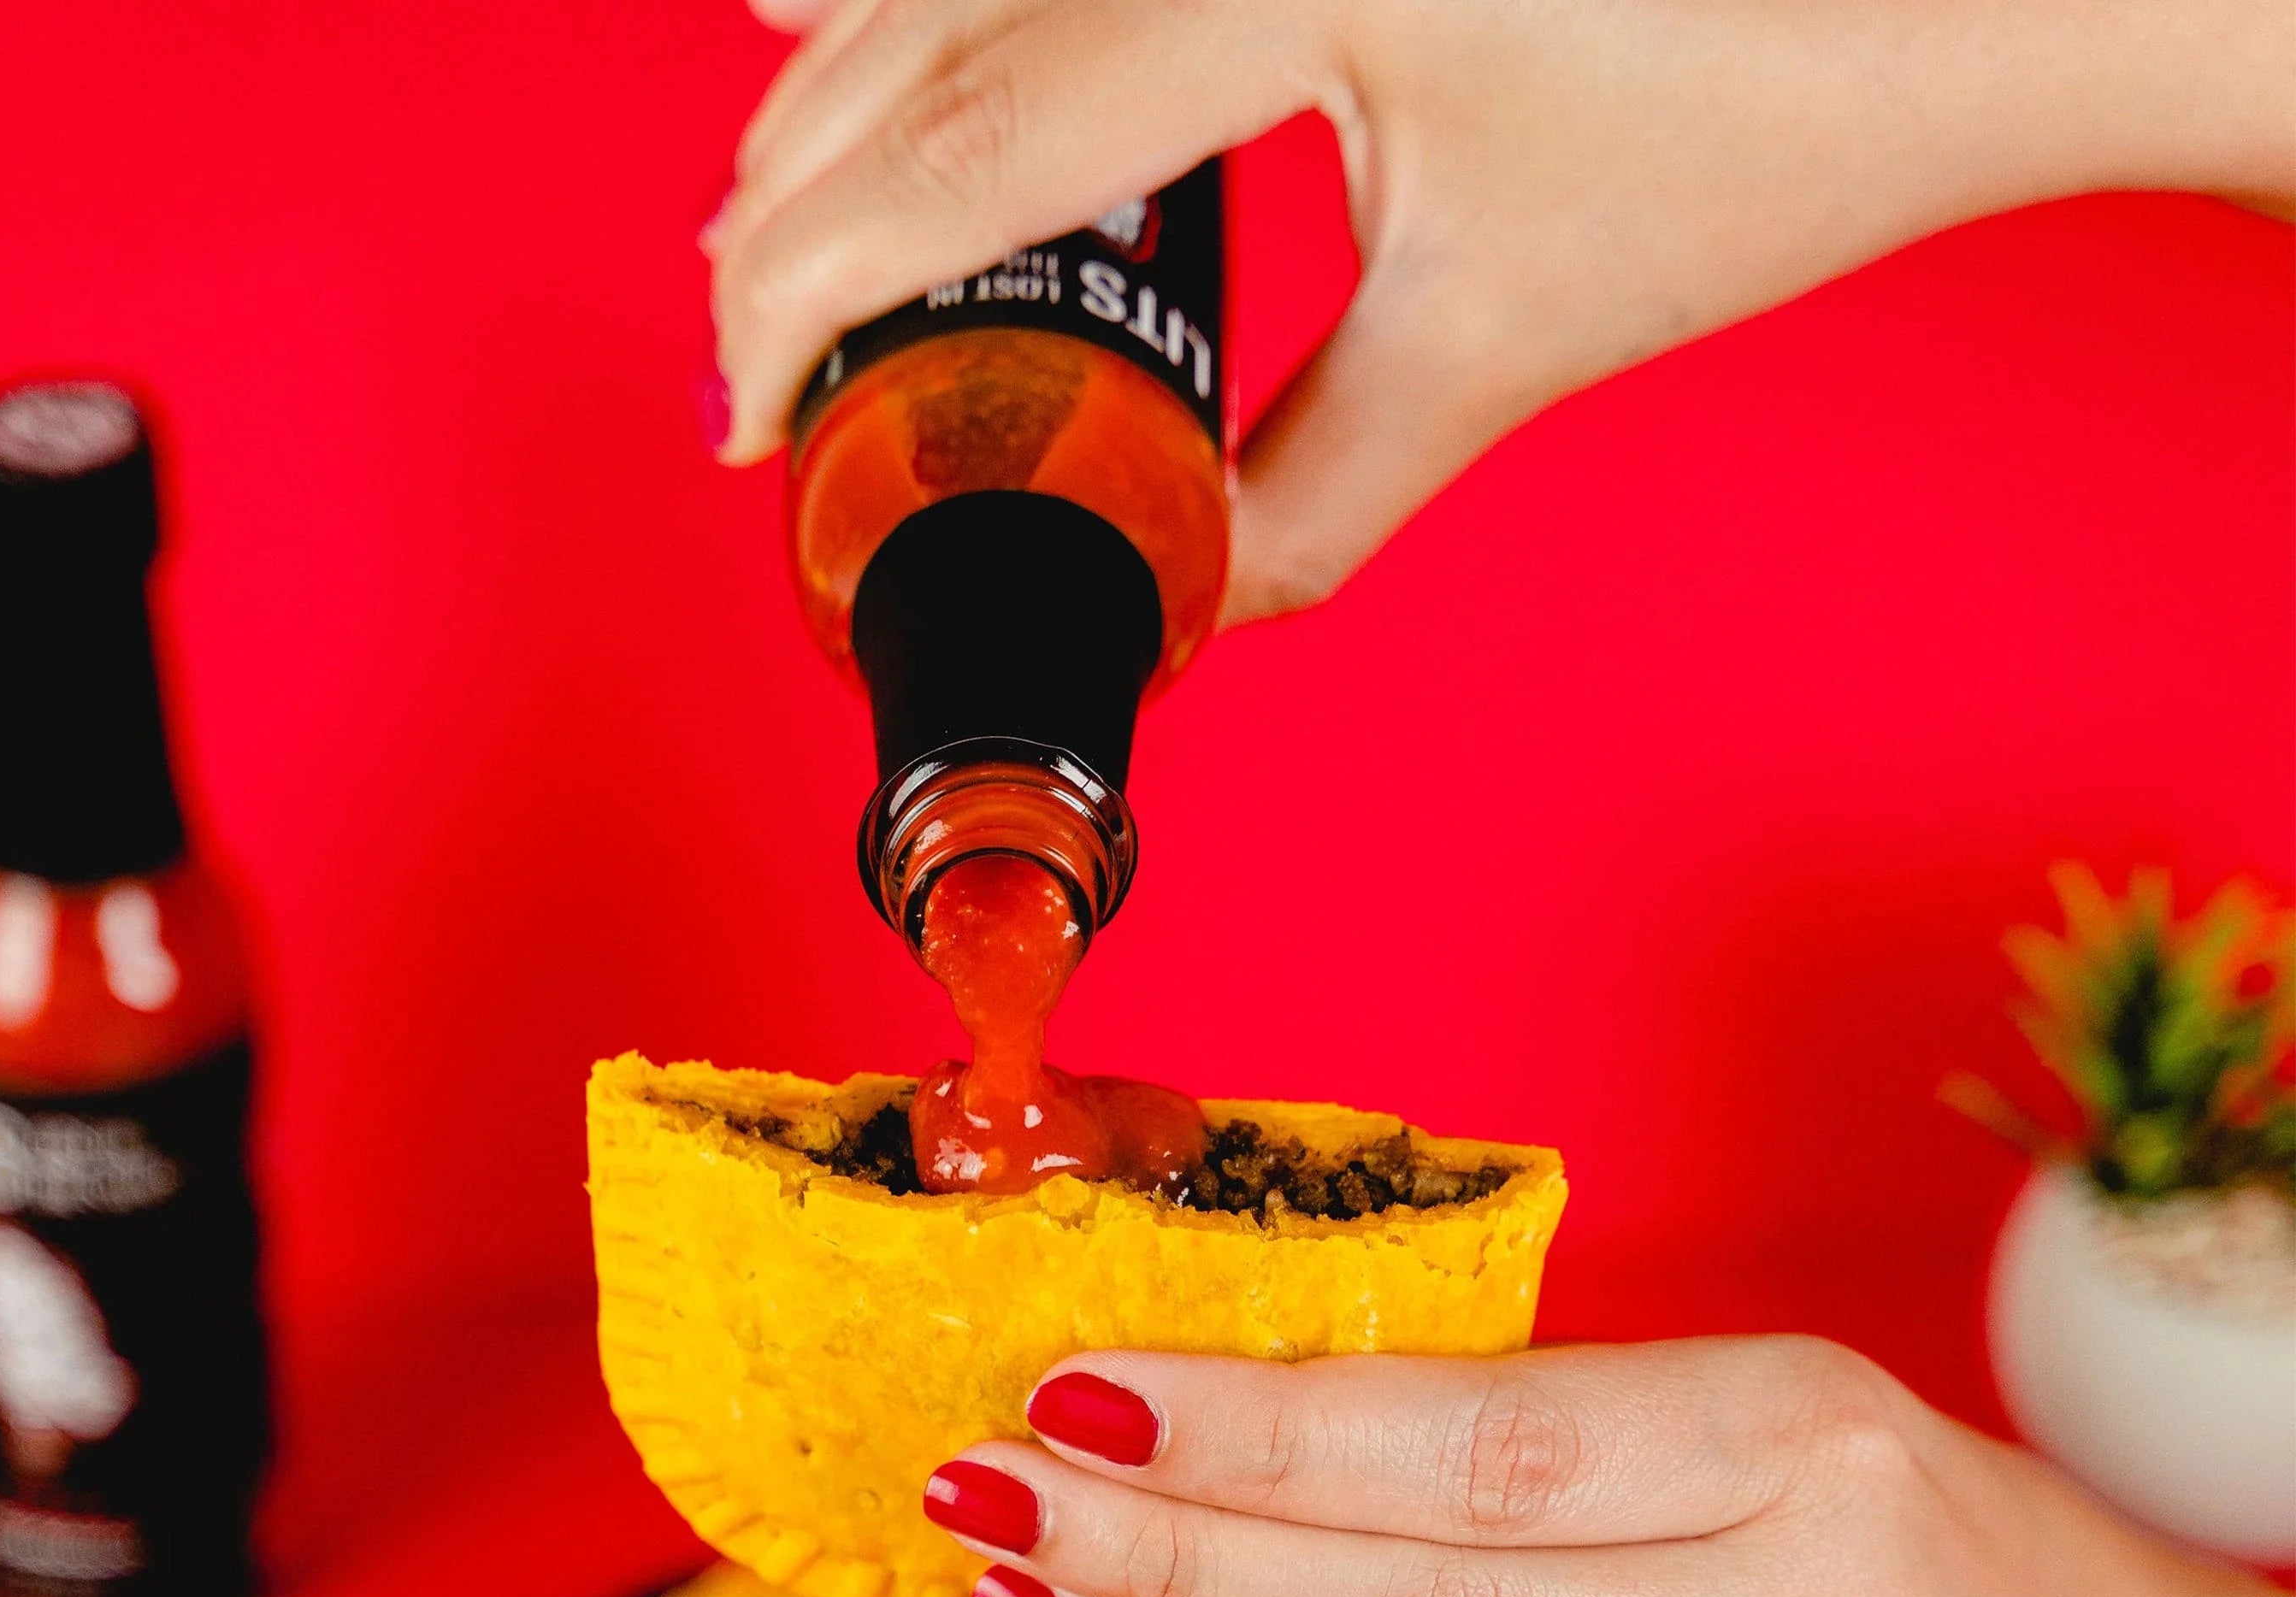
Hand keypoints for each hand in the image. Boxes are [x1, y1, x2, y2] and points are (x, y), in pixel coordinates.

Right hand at [708, 0, 2293, 620]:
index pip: (969, 143)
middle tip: (744, 345)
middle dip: (798, 193)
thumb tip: (1193, 606)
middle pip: (925, 21)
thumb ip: (1314, 489)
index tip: (748, 407)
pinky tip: (840, 2)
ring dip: (848, 72)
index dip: (820, 287)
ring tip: (775, 201)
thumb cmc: (1784, 108)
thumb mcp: (1506, 335)